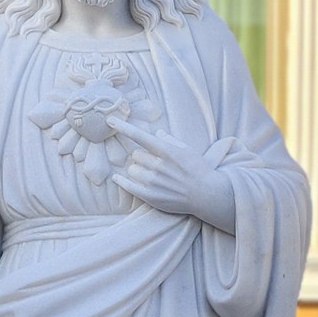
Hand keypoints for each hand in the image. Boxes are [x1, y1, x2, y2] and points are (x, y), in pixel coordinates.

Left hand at [117, 123, 234, 232]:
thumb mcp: (187, 150)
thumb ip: (169, 141)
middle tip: (151, 163)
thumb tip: (156, 134)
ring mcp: (154, 182)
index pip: (140, 136)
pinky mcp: (150, 196)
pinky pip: (128, 185)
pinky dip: (121, 181)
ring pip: (132, 170)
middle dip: (140, 158)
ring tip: (149, 175)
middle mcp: (159, 165)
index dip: (123, 127)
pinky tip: (117, 178)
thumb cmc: (198, 170)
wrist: (207, 195)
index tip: (110, 120)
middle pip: (135, 155)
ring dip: (136, 170)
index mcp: (167, 151)